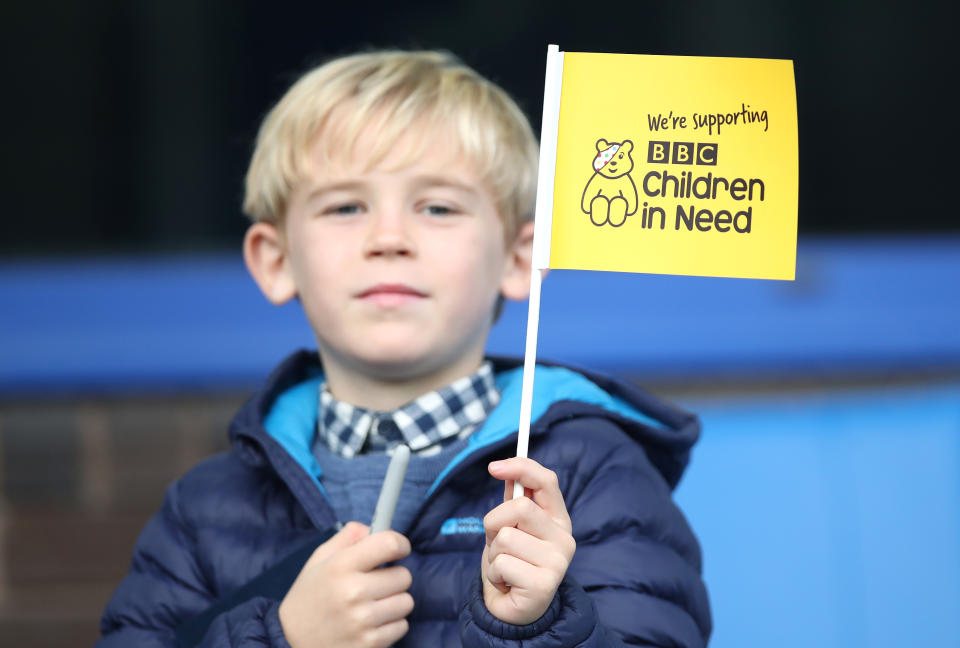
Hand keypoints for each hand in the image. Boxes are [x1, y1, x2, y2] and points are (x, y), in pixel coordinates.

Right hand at [279, 521, 413, 647]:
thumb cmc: (310, 595)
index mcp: (340, 566)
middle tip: (375, 583)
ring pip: (406, 601)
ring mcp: (363, 620)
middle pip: (403, 575)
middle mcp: (353, 592)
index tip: (399, 549)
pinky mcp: (370, 643)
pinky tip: (370, 624)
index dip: (400, 544)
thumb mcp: (319, 559)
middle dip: (393, 577)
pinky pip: (402, 626)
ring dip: (394, 602)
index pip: (389, 544)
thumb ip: (348, 537)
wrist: (292, 641)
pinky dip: (391, 624)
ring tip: (371, 604)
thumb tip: (375, 528)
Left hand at [482, 457, 575, 624]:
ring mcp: (557, 562)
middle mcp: (564, 538)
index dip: (520, 467)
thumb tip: (506, 469)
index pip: (546, 481)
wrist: (514, 609)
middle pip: (519, 507)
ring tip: (504, 566)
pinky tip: (506, 582)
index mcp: (558, 519)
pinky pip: (502, 563)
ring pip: (506, 537)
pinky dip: (494, 573)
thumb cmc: (512, 562)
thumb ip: (513, 500)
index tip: (494, 467)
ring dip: (493, 553)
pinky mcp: (544, 584)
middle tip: (497, 542)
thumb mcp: (510, 527)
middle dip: (494, 522)